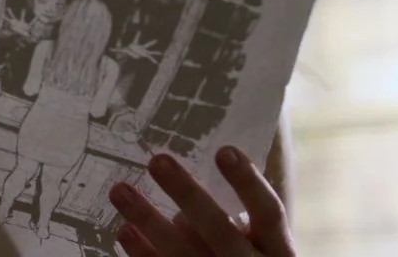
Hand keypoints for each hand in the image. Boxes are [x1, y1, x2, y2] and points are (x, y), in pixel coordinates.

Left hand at [109, 147, 295, 255]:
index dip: (248, 182)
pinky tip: (124, 230)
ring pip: (183, 254)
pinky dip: (143, 253)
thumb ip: (233, 217)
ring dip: (149, 220)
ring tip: (120, 190)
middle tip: (157, 160)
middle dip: (188, 195)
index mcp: (277, 249)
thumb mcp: (260, 243)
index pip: (269, 212)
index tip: (224, 151)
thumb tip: (183, 178)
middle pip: (219, 230)